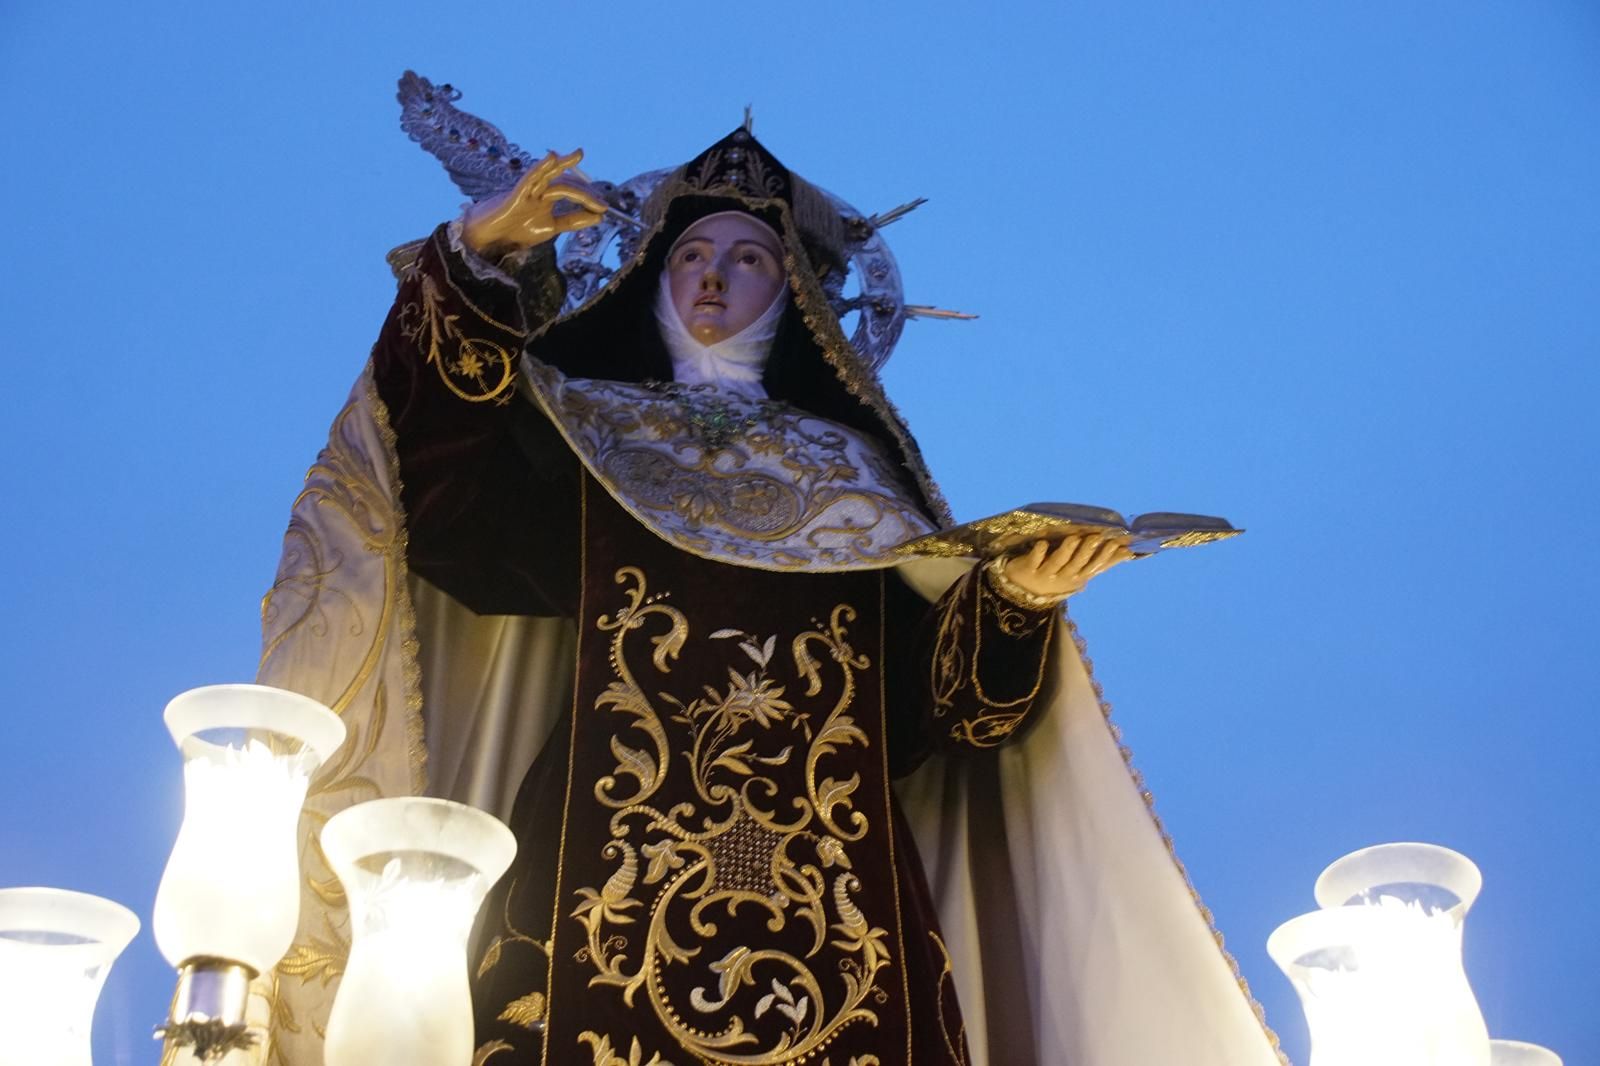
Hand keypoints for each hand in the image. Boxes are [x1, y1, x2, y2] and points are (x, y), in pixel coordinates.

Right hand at [461, 148, 607, 253]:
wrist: (488, 240)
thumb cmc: (516, 231)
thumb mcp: (551, 228)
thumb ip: (572, 221)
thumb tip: (599, 217)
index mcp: (548, 198)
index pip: (572, 192)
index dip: (588, 199)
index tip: (604, 208)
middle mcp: (539, 191)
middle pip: (564, 184)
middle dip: (584, 192)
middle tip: (601, 204)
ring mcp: (527, 192)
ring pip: (548, 175)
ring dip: (563, 164)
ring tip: (578, 155)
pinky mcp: (514, 196)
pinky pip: (528, 179)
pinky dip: (539, 168)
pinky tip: (551, 157)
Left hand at [1002, 533, 1134, 599]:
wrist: (1023, 590)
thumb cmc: (1058, 577)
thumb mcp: (1081, 572)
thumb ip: (1104, 562)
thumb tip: (1129, 551)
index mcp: (1078, 576)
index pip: (1094, 566)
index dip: (1105, 556)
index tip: (1116, 543)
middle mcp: (1064, 576)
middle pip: (1077, 564)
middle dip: (1087, 551)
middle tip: (1096, 536)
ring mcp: (1046, 573)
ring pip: (1058, 561)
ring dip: (1066, 550)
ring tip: (1074, 538)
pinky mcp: (1028, 568)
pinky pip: (1034, 560)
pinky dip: (1038, 552)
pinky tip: (1042, 543)